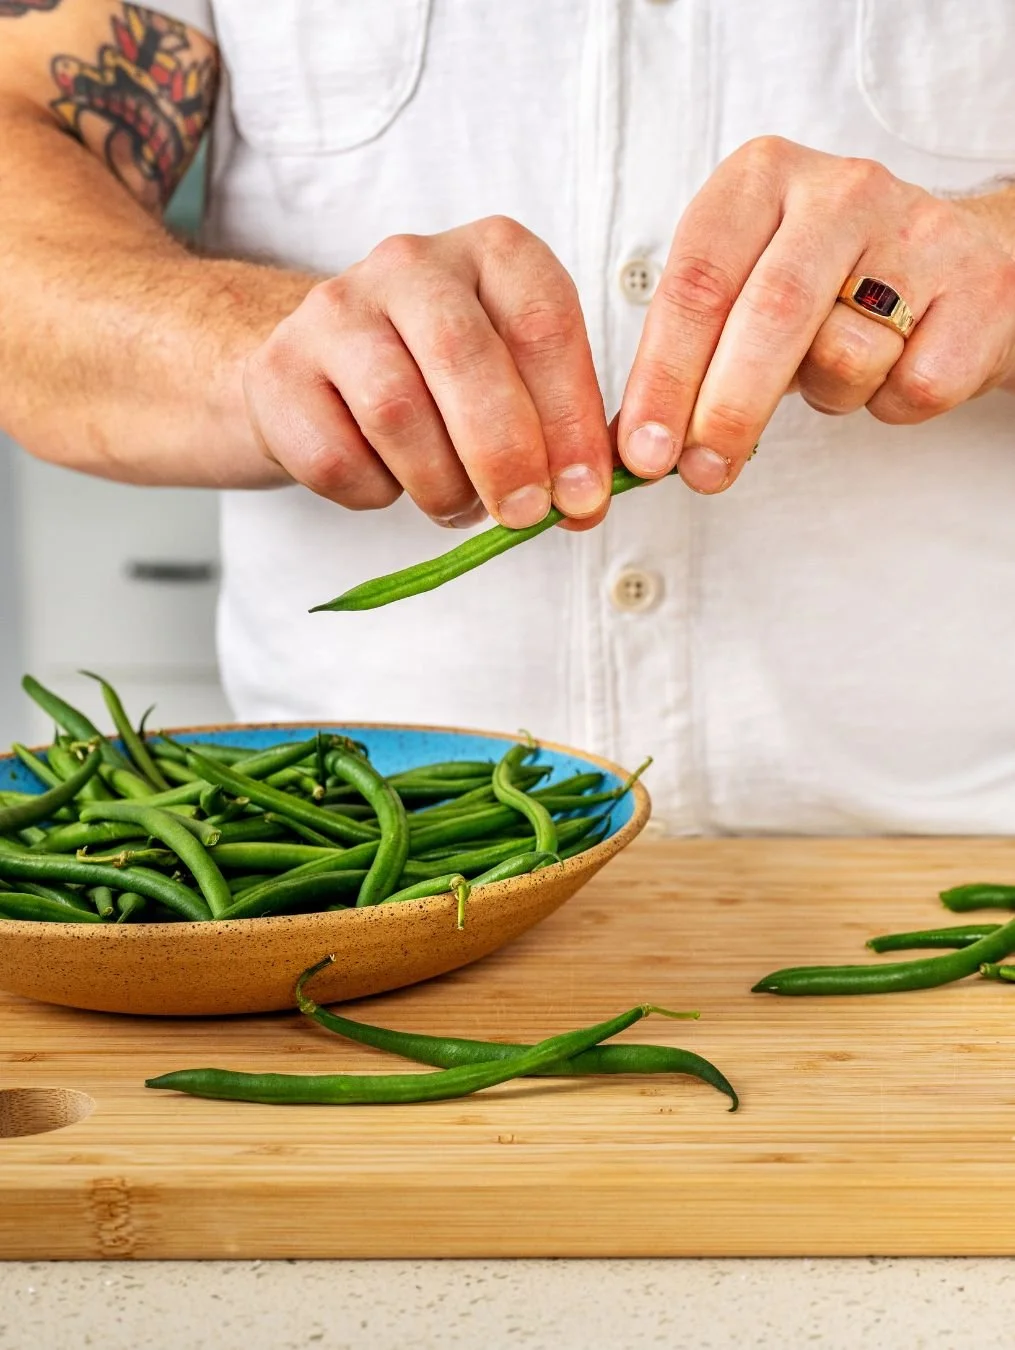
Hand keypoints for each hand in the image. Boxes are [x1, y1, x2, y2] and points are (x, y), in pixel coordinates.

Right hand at [244, 216, 611, 529]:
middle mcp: (413, 263)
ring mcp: (337, 309)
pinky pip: (338, 457)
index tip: (584, 493)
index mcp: (493, 252)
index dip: (571, 418)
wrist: (318, 377)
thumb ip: (559, 433)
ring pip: (397, 413)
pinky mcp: (280, 370)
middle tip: (523, 516)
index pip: (543, 323)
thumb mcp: (514, 383)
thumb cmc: (438, 384)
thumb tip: (586, 502)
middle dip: (505, 454)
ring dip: (440, 484)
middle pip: (465, 359)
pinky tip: (389, 483)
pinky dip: (376, 494)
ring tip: (456, 505)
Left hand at [619, 137, 1014, 493]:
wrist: (965, 262)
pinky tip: (894, 369)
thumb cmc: (834, 286)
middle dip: (725, 411)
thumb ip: (689, 358)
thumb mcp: (748, 293)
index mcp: (761, 179)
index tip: (642, 450)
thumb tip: (632, 447)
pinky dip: (890, 404)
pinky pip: (912, 387)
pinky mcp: (982, 289)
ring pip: (843, 355)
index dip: (663, 376)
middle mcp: (840, 190)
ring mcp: (918, 234)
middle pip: (767, 316)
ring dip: (826, 396)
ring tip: (835, 373)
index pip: (696, 283)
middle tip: (700, 473)